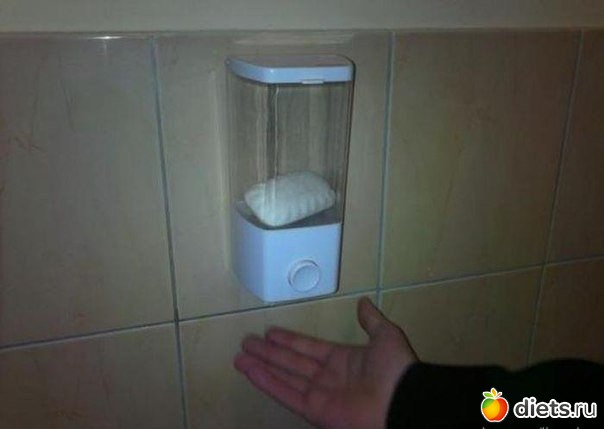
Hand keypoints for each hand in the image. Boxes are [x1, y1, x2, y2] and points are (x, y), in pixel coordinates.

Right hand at [234, 297, 417, 428]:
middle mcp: (328, 377)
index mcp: (344, 360)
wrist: (403, 403)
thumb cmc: (396, 370)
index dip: (289, 340)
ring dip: (261, 366)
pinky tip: (250, 371)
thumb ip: (371, 321)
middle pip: (291, 362)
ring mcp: (320, 395)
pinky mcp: (314, 411)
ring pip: (284, 377)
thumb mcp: (386, 337)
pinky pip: (286, 394)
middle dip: (269, 353)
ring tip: (240, 356)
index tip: (270, 332)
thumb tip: (363, 302)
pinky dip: (267, 383)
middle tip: (247, 342)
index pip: (309, 347)